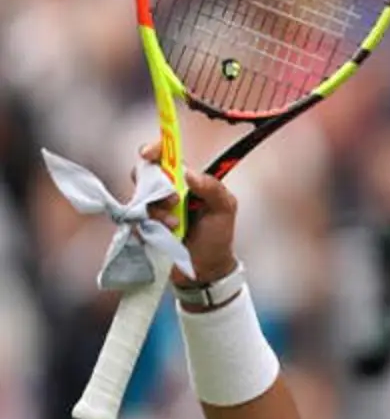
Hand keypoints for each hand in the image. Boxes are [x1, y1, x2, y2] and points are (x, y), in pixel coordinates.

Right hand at [138, 142, 239, 286]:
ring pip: (139, 199)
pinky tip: (166, 235)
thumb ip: (212, 187)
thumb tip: (187, 173)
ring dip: (158, 211)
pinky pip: (134, 220)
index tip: (149, 154)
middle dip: (156, 186)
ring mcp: (153, 209)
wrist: (206, 269)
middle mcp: (166, 192)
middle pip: (145, 174)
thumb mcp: (225, 208)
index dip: (155, 150)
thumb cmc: (217, 236)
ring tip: (176, 226)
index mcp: (186, 181)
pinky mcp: (143, 228)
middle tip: (175, 201)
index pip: (166, 156)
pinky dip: (149, 226)